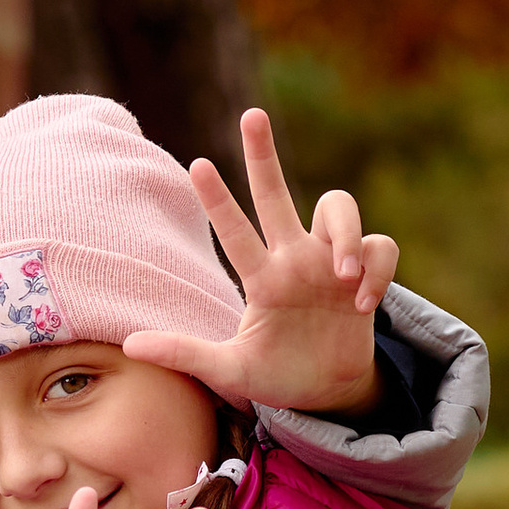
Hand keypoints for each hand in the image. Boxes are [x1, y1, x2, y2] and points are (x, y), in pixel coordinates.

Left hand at [123, 105, 399, 418]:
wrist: (328, 394)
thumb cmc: (276, 374)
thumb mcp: (228, 370)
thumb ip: (185, 353)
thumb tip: (129, 345)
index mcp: (261, 277)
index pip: (234, 231)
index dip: (217, 199)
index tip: (196, 164)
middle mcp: (293, 258)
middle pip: (276, 192)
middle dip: (262, 154)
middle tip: (250, 115)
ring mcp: (332, 262)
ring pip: (337, 206)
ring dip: (344, 235)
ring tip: (340, 275)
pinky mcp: (367, 273)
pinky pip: (379, 246)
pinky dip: (375, 270)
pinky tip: (362, 304)